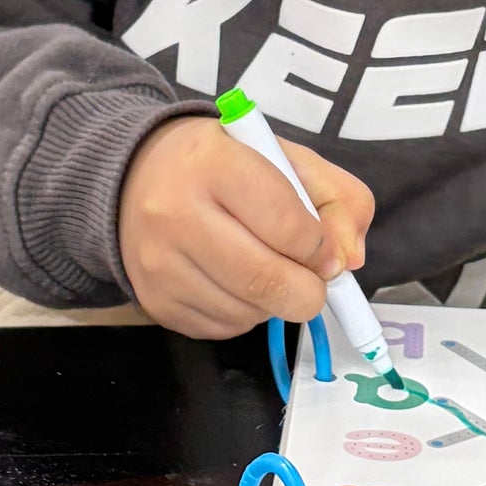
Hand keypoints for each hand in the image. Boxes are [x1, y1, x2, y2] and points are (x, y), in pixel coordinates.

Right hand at [119, 114, 374, 340]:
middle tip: (313, 280)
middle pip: (266, 281)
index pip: (286, 224)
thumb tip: (348, 260)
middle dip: (308, 290)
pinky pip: (224, 328)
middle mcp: (176, 214)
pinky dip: (246, 314)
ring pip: (248, 313)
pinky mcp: (155, 301)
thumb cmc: (224, 165)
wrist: (137, 175)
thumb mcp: (286, 157)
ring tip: (266, 268)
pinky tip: (236, 282)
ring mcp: (160, 264)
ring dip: (275, 302)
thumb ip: (337, 198)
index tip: (322, 247)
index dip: (319, 246)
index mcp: (214, 164)